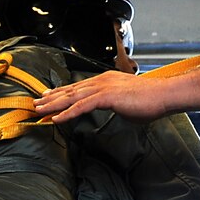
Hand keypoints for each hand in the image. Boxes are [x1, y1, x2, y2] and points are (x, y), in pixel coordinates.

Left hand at [34, 65, 199, 123]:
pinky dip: (67, 112)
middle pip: (70, 90)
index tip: (47, 97)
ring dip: (54, 105)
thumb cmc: (150, 101)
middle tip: (35, 104)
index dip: (60, 92)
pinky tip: (56, 118)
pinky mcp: (107, 96)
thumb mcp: (126, 103)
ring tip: (40, 111)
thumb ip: (114, 105)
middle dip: (51, 98)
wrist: (164, 95)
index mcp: (105, 80)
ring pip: (72, 97)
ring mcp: (103, 87)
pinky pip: (82, 106)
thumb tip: (112, 110)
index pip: (78, 87)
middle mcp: (101, 81)